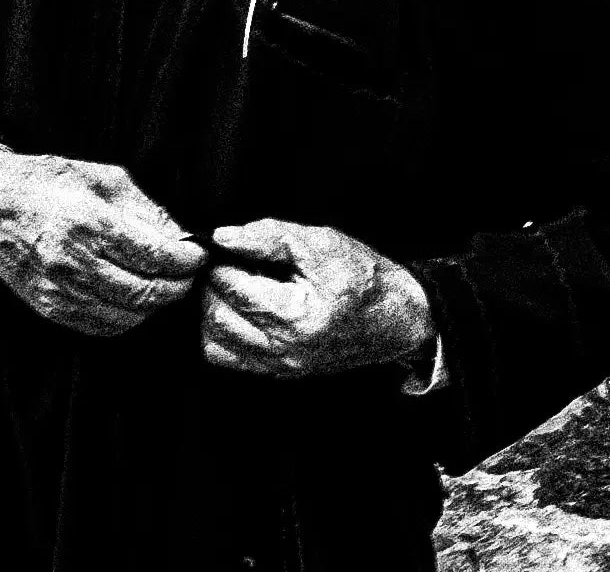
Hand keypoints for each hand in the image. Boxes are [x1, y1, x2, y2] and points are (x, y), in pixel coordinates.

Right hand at [0, 151, 204, 335]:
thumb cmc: (54, 184)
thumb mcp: (107, 180)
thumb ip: (148, 211)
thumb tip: (182, 238)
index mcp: (89, 224)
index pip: (153, 256)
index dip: (185, 261)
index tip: (199, 255)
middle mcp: (72, 262)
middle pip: (143, 292)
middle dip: (177, 286)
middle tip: (190, 274)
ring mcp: (59, 291)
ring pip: (125, 315)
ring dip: (155, 305)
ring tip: (167, 285)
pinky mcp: (49, 308)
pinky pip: (100, 326)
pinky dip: (128, 317)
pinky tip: (138, 299)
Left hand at [199, 219, 434, 377]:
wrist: (396, 315)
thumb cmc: (365, 276)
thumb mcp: (322, 243)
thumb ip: (270, 236)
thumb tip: (224, 237)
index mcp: (296, 315)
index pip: (232, 287)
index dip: (221, 260)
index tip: (223, 246)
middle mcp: (284, 348)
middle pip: (217, 317)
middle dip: (213, 285)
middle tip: (228, 262)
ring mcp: (281, 366)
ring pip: (215, 344)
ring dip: (214, 311)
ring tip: (235, 287)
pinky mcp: (281, 372)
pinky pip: (231, 359)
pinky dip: (223, 334)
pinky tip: (241, 311)